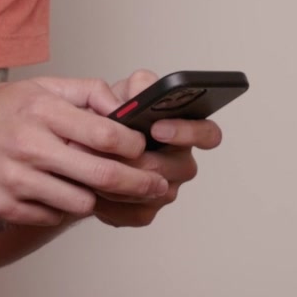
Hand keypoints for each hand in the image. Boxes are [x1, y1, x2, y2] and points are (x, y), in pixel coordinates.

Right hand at [0, 76, 169, 226]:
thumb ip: (85, 92)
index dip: (133, 145)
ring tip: (95, 185)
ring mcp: (15, 178)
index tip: (142, 148)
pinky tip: (58, 192)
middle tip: (155, 184)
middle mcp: (28, 144)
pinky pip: (52, 217)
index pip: (104, 133)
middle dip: (138, 182)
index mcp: (41, 109)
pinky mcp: (4, 206)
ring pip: (80, 202)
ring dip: (95, 197)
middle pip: (101, 174)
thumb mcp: (40, 86)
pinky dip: (61, 208)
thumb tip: (124, 107)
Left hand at [92, 69, 222, 228]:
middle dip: (147, 160)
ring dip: (126, 179)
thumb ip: (141, 84)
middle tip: (121, 152)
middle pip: (182, 168)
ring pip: (155, 192)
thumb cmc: (117, 112)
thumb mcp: (127, 90)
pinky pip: (136, 212)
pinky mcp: (147, 210)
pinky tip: (95, 188)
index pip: (208, 134)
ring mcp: (166, 188)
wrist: (88, 140)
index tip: (157, 128)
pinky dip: (114, 201)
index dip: (188, 132)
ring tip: (98, 165)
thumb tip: (143, 92)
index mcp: (185, 129)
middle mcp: (180, 160)